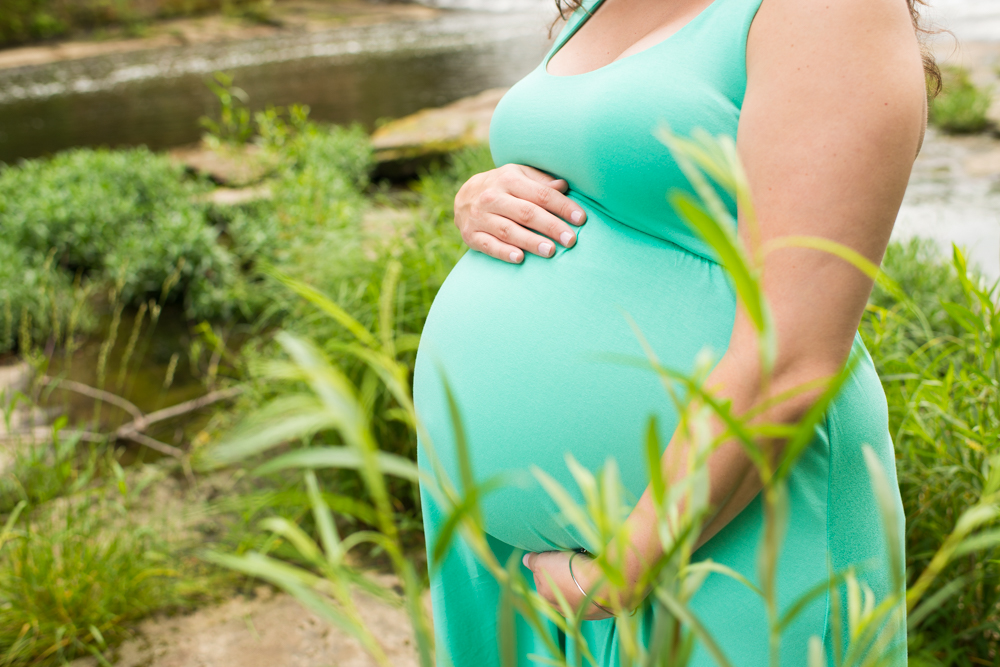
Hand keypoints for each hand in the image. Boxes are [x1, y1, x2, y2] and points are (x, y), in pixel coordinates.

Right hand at [454, 163, 586, 262]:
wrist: (464, 196)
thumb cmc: (502, 186)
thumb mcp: (519, 175)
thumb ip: (542, 182)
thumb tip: (564, 186)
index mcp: (509, 179)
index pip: (541, 194)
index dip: (562, 206)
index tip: (581, 219)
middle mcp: (493, 197)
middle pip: (527, 213)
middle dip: (551, 227)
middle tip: (570, 240)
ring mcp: (480, 217)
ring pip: (509, 230)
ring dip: (531, 242)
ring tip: (551, 251)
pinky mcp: (471, 235)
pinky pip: (488, 245)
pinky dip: (503, 252)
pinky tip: (519, 258)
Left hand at [522, 551, 613, 620]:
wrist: (602, 586)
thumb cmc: (569, 573)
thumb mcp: (544, 561)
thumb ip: (533, 561)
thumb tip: (526, 559)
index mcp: (546, 596)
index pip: (541, 577)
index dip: (546, 563)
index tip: (554, 554)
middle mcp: (562, 608)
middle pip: (559, 585)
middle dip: (563, 573)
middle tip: (570, 558)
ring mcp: (582, 611)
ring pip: (577, 591)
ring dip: (579, 579)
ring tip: (585, 563)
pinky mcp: (600, 609)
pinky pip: (594, 594)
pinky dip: (594, 584)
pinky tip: (597, 574)